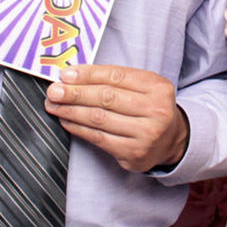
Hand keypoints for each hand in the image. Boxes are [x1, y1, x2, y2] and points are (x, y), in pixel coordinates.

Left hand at [45, 64, 188, 172]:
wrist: (171, 139)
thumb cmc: (151, 107)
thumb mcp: (145, 86)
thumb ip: (117, 79)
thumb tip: (76, 75)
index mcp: (158, 87)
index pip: (117, 76)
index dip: (89, 74)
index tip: (67, 74)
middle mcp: (155, 109)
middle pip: (107, 97)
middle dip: (76, 93)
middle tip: (54, 90)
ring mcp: (145, 133)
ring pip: (99, 118)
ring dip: (72, 110)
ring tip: (55, 105)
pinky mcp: (133, 153)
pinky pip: (98, 138)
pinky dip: (78, 128)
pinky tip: (67, 120)